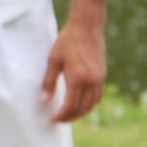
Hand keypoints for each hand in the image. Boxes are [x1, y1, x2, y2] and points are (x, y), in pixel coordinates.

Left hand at [42, 0, 106, 122]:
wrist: (87, 27)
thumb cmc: (67, 41)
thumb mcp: (53, 60)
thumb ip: (49, 81)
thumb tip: (44, 100)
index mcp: (78, 78)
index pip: (70, 106)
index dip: (61, 115)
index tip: (52, 119)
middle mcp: (91, 81)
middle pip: (82, 108)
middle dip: (70, 117)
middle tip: (58, 119)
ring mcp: (99, 79)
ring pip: (91, 105)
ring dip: (80, 112)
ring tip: (68, 114)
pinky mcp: (103, 76)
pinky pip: (97, 96)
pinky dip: (89, 104)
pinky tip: (80, 103)